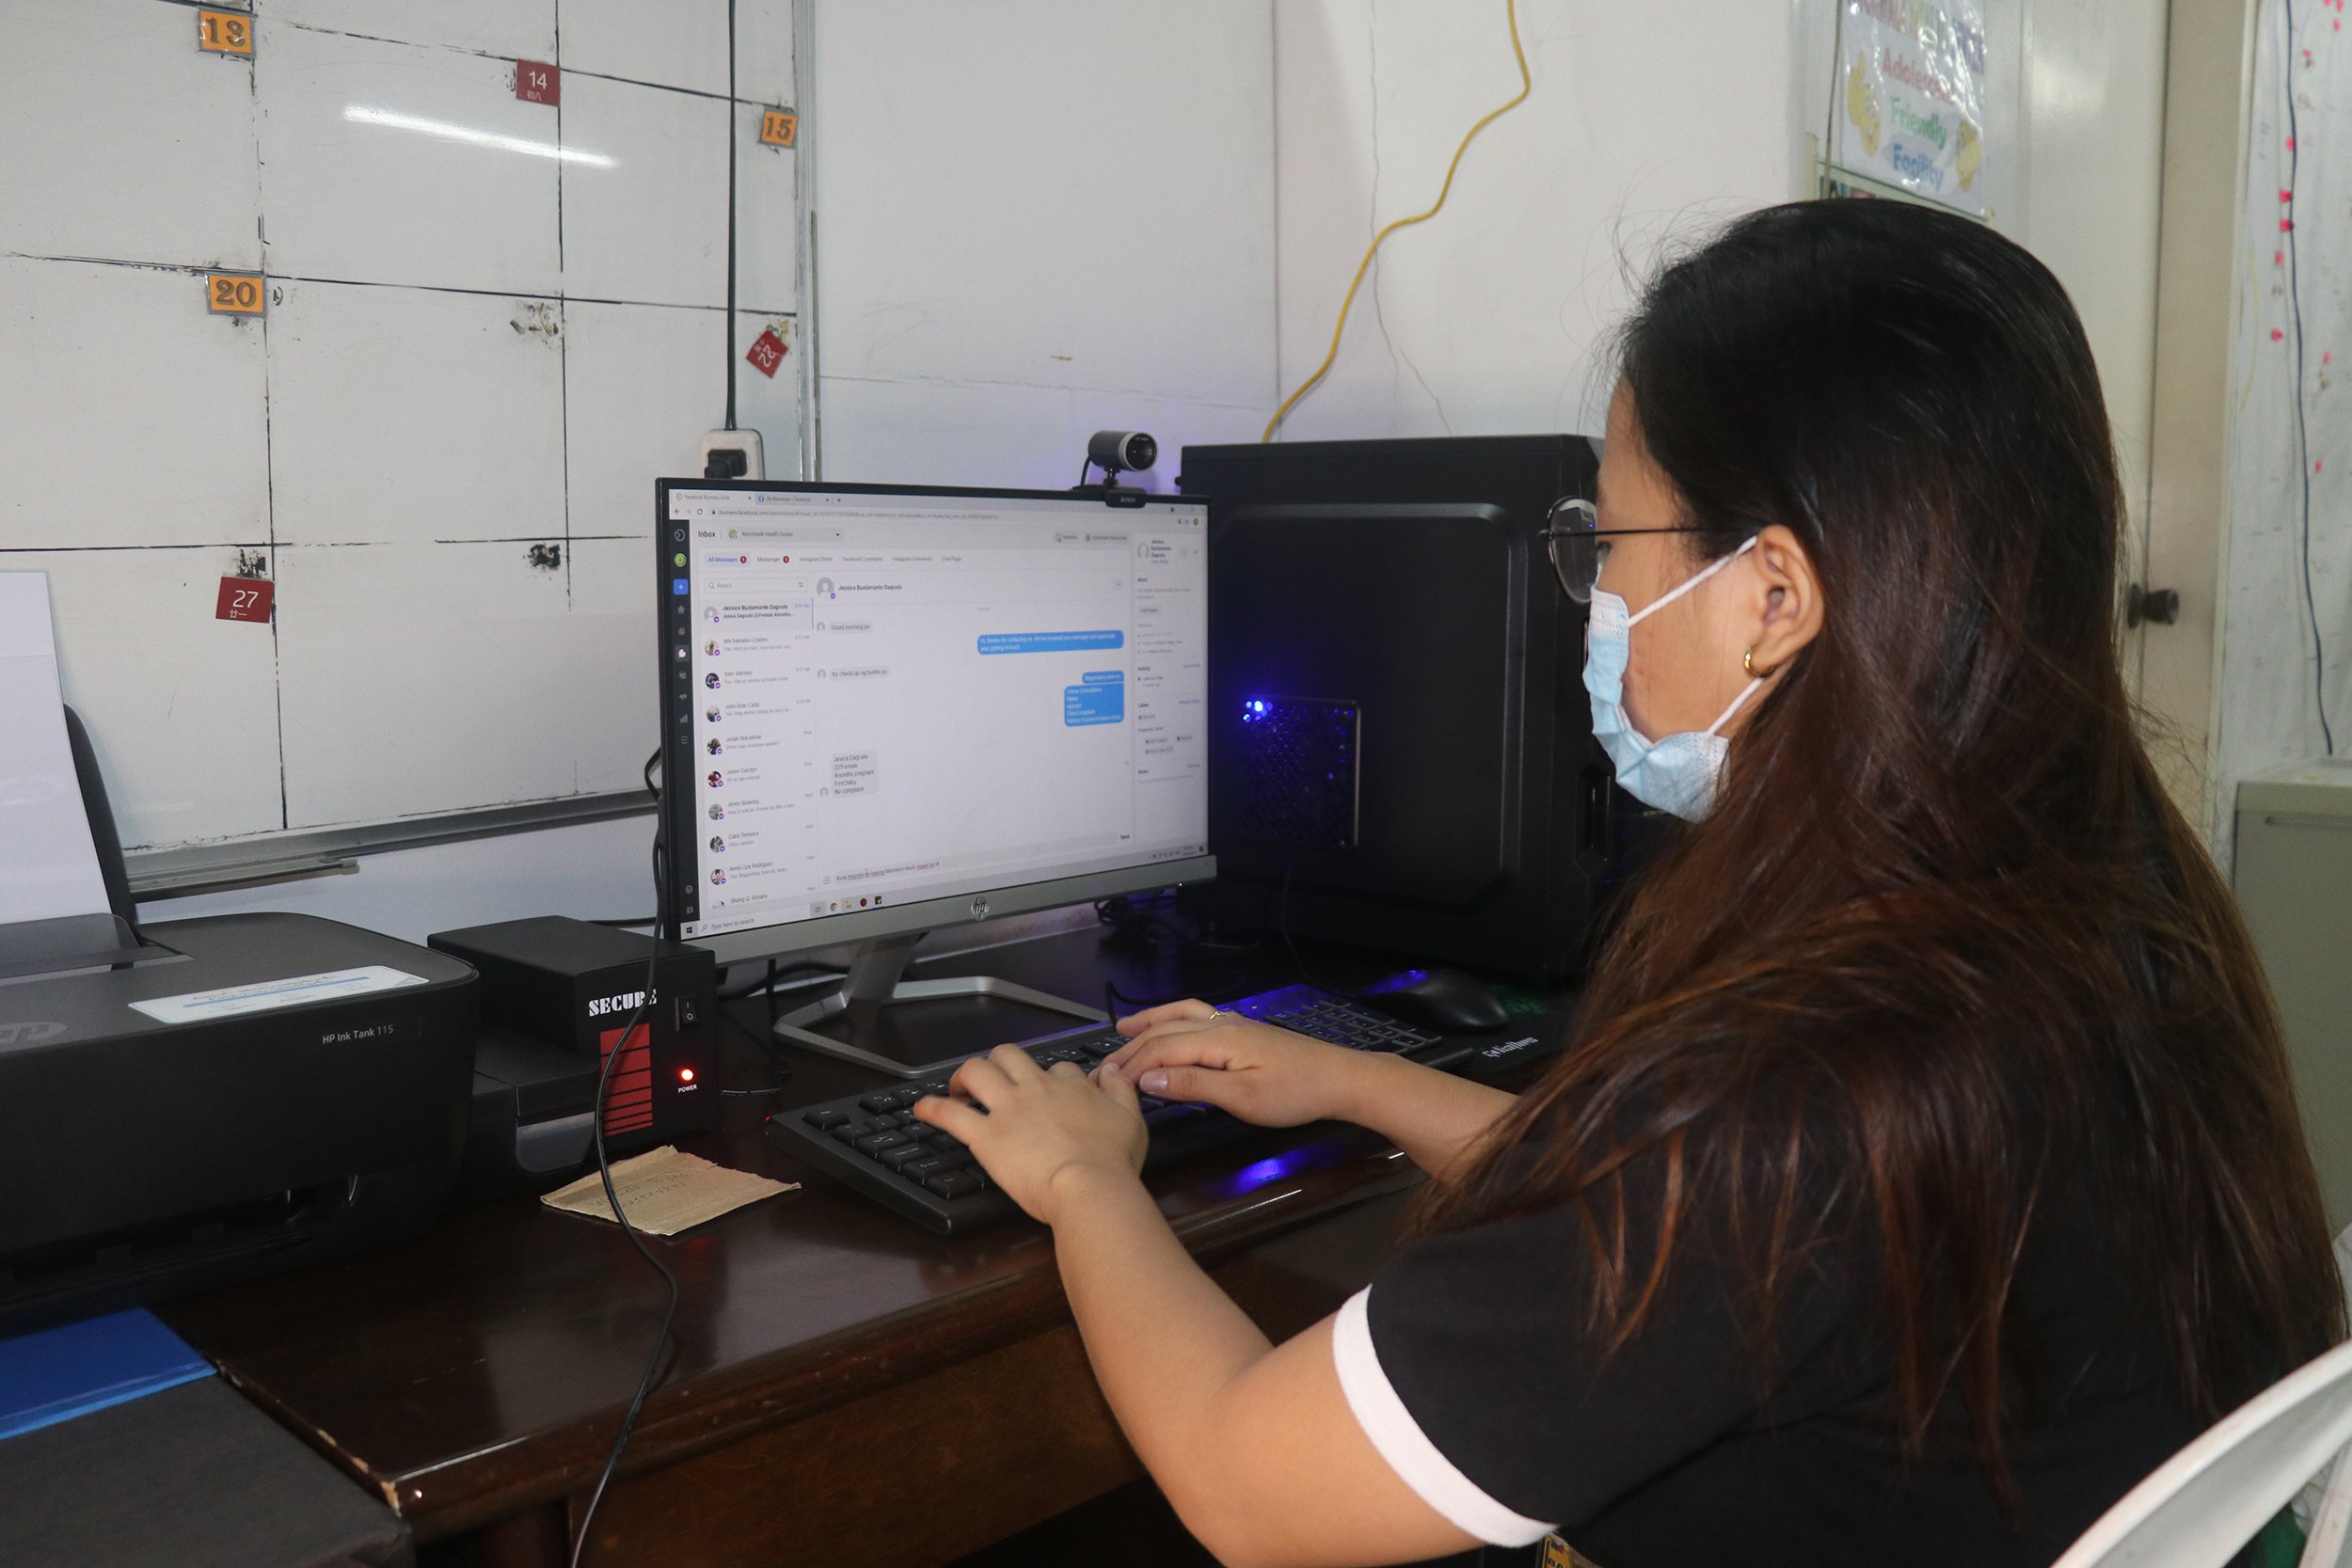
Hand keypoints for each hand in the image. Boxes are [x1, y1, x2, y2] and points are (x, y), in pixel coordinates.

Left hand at [911, 1045, 1147, 1225]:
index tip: (1047, 1090)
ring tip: (959, 1088)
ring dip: (964, 1076)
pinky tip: (922, 1109)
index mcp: (1071, 1088)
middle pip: (1009, 1055)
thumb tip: (1113, 1071)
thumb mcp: (1132, 1119)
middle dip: (998, 1062)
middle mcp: (1036, 1089)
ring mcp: (1008, 1110)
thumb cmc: (1111, 1162)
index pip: (1057, 1068)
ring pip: (977, 1071)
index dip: (1050, 1077)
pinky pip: (951, 1114)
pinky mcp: (986, 1136)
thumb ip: (1121, 1090)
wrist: (1089, 1186)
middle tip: (993, 1080)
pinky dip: (933, 1108)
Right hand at [1101, 1000, 1367, 1128]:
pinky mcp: (1245, 1031)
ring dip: (1151, 1022)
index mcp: (1218, 1039)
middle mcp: (1222, 1024)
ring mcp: (1235, 1024)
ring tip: (1126, 1029)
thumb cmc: (1295, 1093)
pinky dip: (1174, 1019)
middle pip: (1167, 1029)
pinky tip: (1173, 1027)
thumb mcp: (1242, 1097)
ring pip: (1182, 1015)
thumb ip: (1194, 1085)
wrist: (1340, 1079)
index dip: (1132, 1066)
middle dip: (1134, 1046)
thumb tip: (1149, 1080)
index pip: (1162, 1048)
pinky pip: (1198, 1017)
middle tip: (1105, 1065)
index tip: (1107, 1083)